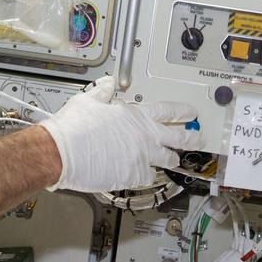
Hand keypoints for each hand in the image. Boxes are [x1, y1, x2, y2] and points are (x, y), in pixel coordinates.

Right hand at [40, 76, 200, 192]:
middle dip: (191, 139)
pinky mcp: (132, 175)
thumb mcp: (89, 100)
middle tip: (198, 139)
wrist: (62, 152)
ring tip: (174, 160)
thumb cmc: (73, 127)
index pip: (168, 110)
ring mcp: (141, 157)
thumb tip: (109, 84)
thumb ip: (104, 92)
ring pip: (167, 160)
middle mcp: (144, 136)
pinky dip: (148, 176)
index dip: (183, 112)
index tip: (191, 114)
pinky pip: (148, 177)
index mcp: (136, 115)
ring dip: (171, 159)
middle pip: (178, 138)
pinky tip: (145, 175)